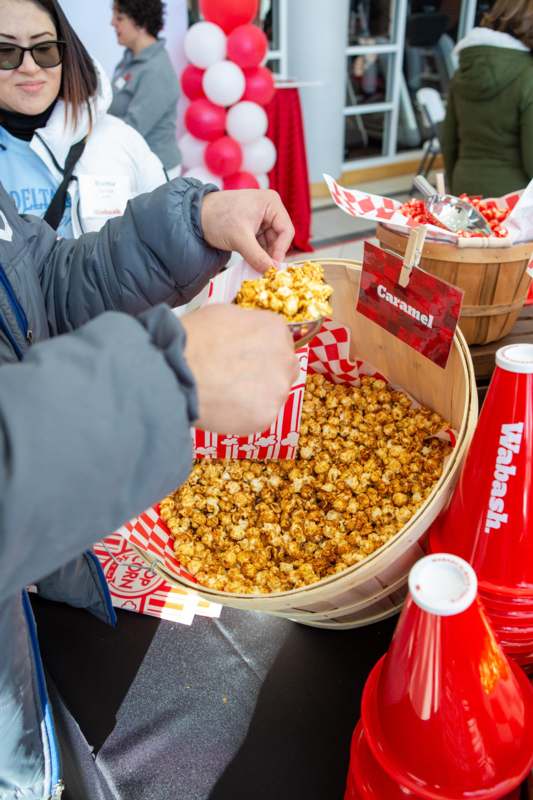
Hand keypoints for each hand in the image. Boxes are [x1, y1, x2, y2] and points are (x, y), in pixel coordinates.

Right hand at [181, 304, 298, 434]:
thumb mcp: (223, 314)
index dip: (261, 351)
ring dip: (256, 395)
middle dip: (265, 373)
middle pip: (284, 368)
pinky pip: (259, 416)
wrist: (176, 371)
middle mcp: (284, 358)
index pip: (280, 341)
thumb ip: (247, 325)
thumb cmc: (193, 340)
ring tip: (226, 394)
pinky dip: (245, 415)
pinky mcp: (267, 415)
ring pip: (273, 394)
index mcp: (275, 328)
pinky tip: (224, 407)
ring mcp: (277, 389)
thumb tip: (248, 334)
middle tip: (237, 378)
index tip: (245, 358)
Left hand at [200, 189, 294, 272]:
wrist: (195, 216)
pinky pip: (262, 245)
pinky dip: (258, 254)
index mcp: (271, 203)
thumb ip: (257, 256)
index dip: (281, 250)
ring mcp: (261, 219)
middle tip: (265, 270)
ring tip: (255, 266)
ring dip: (264, 256)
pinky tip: (251, 261)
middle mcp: (269, 209)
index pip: (286, 230)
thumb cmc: (216, 216)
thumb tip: (272, 271)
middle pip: (279, 238)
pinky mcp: (253, 228)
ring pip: (271, 243)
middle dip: (271, 254)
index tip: (273, 266)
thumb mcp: (239, 238)